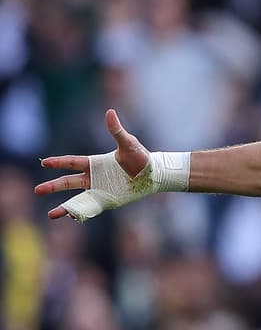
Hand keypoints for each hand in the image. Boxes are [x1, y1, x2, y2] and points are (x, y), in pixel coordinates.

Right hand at [35, 109, 152, 219]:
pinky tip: (72, 217)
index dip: (58, 163)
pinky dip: (82, 213)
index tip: (44, 162)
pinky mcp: (108, 201)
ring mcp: (100, 191)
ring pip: (78, 199)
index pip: (72, 162)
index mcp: (95, 164)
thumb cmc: (140, 158)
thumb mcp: (128, 144)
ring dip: (65, 207)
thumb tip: (110, 112)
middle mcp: (94, 178)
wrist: (154, 174)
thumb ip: (116, 131)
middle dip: (53, 187)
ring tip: (51, 214)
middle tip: (37, 191)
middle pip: (68, 183)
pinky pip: (92, 208)